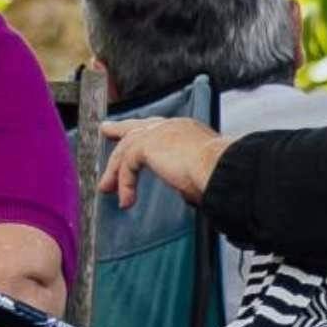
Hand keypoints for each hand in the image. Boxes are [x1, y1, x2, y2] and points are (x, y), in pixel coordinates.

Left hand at [96, 113, 229, 208]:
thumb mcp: (201, 174)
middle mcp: (171, 126)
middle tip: (105, 130)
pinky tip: (126, 200)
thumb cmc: (220, 173)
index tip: (134, 137)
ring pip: (127, 149)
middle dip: (119, 130)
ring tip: (107, 187)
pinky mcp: (147, 145)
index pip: (159, 127)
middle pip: (137, 127)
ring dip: (115, 171)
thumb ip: (188, 178)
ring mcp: (158, 132)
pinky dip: (125, 184)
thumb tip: (185, 192)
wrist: (220, 168)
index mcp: (186, 129)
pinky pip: (127, 165)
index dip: (145, 133)